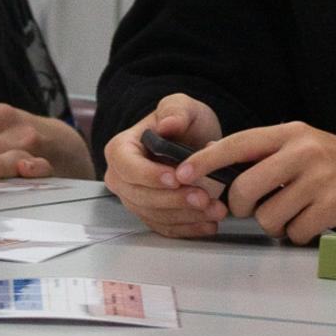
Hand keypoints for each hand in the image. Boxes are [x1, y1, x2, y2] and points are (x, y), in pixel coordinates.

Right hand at [103, 92, 227, 238]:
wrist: (195, 143)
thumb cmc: (184, 124)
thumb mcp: (183, 107)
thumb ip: (176, 111)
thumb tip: (167, 124)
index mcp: (121, 148)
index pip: (126, 166)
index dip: (148, 175)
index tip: (176, 178)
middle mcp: (121, 177)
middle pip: (139, 196)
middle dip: (173, 199)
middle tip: (203, 196)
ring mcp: (134, 198)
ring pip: (154, 215)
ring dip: (186, 215)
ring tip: (215, 208)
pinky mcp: (151, 215)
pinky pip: (165, 228)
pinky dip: (188, 228)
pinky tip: (209, 222)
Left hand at [175, 121, 335, 244]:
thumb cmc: (335, 164)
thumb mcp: (301, 144)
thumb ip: (263, 150)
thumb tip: (214, 157)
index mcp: (289, 133)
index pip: (236, 144)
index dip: (205, 160)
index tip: (180, 172)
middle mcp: (302, 151)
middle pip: (245, 187)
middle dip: (242, 206)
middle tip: (253, 207)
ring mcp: (318, 178)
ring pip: (268, 216)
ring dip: (275, 223)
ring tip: (293, 212)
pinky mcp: (332, 206)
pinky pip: (294, 232)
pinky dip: (298, 234)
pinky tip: (311, 222)